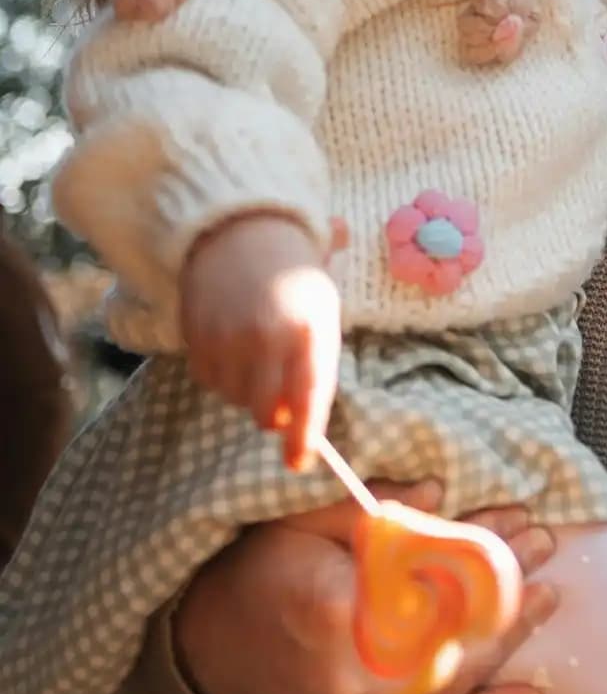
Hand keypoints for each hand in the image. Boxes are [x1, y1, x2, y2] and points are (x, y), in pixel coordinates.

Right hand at [175, 480, 558, 693]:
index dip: (482, 547)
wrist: (204, 645)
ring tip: (547, 600)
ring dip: (508, 640)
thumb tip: (440, 487)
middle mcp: (351, 672)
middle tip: (547, 546)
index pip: (435, 576)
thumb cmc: (256, 572)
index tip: (520, 519)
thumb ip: (376, 506)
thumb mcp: (304, 521)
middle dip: (507, 585)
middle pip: (453, 626)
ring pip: (453, 679)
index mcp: (337, 608)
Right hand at [180, 212, 339, 469]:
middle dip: (274, 415)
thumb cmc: (295, 275)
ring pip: (236, 399)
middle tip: (279, 398)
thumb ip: (317, 361)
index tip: (299, 462)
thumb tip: (307, 418)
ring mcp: (229, 338)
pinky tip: (232, 346)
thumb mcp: (323, 308)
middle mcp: (269, 337)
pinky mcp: (197, 337)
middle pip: (266, 411)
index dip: (303, 435)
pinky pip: (209, 381)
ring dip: (247, 392)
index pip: (309, 396)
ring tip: (256, 354)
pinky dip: (221, 376)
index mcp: (311, 328)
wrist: (242, 232)